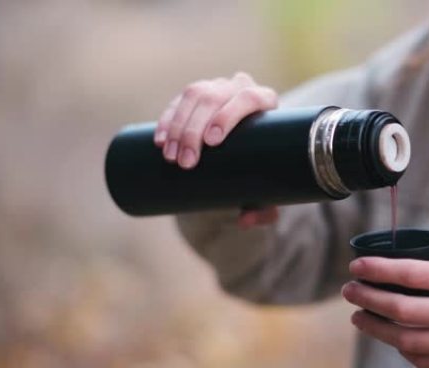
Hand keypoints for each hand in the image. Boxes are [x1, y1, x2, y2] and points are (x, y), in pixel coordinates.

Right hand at [156, 72, 278, 227]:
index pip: (248, 98)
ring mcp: (218, 88)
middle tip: (186, 163)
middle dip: (194, 130)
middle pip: (215, 98)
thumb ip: (265, 210)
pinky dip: (167, 120)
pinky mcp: (197, 95)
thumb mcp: (269, 188)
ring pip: (193, 96)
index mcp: (267, 101)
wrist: (252, 152)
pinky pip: (179, 101)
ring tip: (170, 157)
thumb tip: (244, 220)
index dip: (229, 115)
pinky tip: (160, 140)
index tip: (212, 142)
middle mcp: (241, 87)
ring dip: (177, 126)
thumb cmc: (265, 168)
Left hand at [341, 251, 428, 367]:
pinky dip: (403, 350)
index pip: (414, 273)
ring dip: (377, 328)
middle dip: (368, 299)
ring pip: (408, 340)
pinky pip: (426, 361)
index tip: (357, 266)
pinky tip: (393, 338)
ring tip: (360, 316)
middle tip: (350, 291)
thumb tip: (410, 257)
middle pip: (403, 309)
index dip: (378, 270)